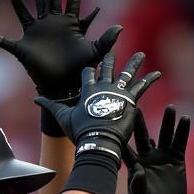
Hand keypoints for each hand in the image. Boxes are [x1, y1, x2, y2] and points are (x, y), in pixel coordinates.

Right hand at [0, 0, 121, 100]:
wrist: (64, 86)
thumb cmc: (79, 70)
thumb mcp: (94, 53)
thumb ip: (106, 40)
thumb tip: (120, 28)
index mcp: (68, 24)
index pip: (71, 1)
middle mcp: (50, 24)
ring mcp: (35, 33)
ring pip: (26, 10)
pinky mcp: (23, 47)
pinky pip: (5, 43)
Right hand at [35, 52, 160, 163]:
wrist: (98, 139)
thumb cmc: (80, 131)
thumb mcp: (62, 117)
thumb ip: (50, 105)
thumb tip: (36, 99)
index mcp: (87, 89)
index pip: (87, 75)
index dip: (88, 72)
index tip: (90, 68)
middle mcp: (103, 86)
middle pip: (106, 68)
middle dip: (108, 60)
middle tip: (111, 54)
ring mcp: (117, 91)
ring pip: (127, 73)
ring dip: (134, 63)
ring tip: (141, 55)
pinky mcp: (130, 98)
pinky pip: (142, 86)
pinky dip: (150, 79)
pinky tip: (158, 73)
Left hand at [126, 106, 190, 193]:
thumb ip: (137, 184)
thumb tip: (136, 170)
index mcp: (135, 164)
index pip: (126, 146)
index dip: (122, 134)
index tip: (118, 120)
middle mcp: (148, 157)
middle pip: (143, 135)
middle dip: (140, 121)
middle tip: (137, 105)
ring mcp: (163, 158)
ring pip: (164, 136)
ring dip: (167, 122)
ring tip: (171, 108)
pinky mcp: (177, 161)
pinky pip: (180, 144)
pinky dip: (183, 132)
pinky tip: (185, 120)